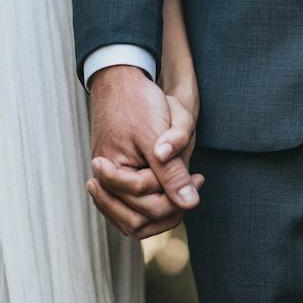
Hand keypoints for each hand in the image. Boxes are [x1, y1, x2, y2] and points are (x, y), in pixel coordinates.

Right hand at [86, 65, 201, 236]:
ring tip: (182, 190)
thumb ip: (172, 172)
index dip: (177, 195)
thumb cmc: (138, 101)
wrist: (119, 81)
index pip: (149, 206)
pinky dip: (149, 209)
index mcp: (111, 173)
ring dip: (160, 213)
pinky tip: (169, 191)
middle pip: (140, 221)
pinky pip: (128, 211)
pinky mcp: (111, 181)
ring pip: (132, 222)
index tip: (199, 176)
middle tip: (194, 181)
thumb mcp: (159, 134)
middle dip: (170, 206)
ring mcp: (105, 185)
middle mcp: (103, 184)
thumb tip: (190, 204)